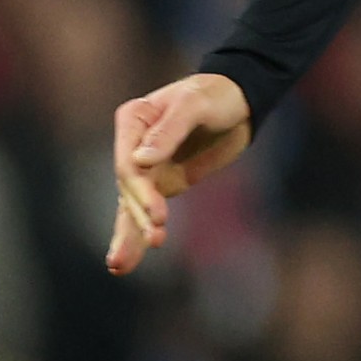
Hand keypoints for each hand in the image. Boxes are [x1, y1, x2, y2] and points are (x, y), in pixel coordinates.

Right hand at [107, 71, 253, 273]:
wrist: (239, 101)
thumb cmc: (215, 94)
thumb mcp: (194, 105)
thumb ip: (168, 132)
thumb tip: (139, 163)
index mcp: (133, 120)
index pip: (128, 163)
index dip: (140, 190)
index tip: (157, 212)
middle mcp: (132, 146)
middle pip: (130, 187)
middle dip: (140, 215)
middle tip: (157, 237)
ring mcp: (146, 167)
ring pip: (131, 205)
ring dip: (131, 233)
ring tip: (120, 265)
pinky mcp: (164, 183)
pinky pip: (145, 211)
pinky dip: (137, 234)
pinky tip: (124, 261)